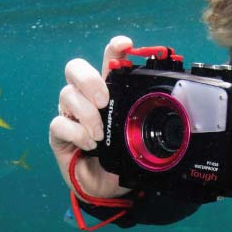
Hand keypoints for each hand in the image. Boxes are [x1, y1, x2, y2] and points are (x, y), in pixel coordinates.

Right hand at [49, 35, 133, 199]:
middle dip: (89, 80)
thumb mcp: (139, 136)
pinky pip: (59, 123)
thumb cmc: (122, 157)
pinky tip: (88, 144)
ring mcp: (69, 114)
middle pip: (75, 68)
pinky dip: (76, 133)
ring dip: (87, 115)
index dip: (115, 48)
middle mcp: (86, 97)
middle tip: (104, 100)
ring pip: (67, 95)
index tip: (125, 44)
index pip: (108, 61)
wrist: (106, 187)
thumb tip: (173, 112)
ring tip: (99, 135)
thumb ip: (148, 121)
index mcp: (109, 91)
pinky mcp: (58, 133)